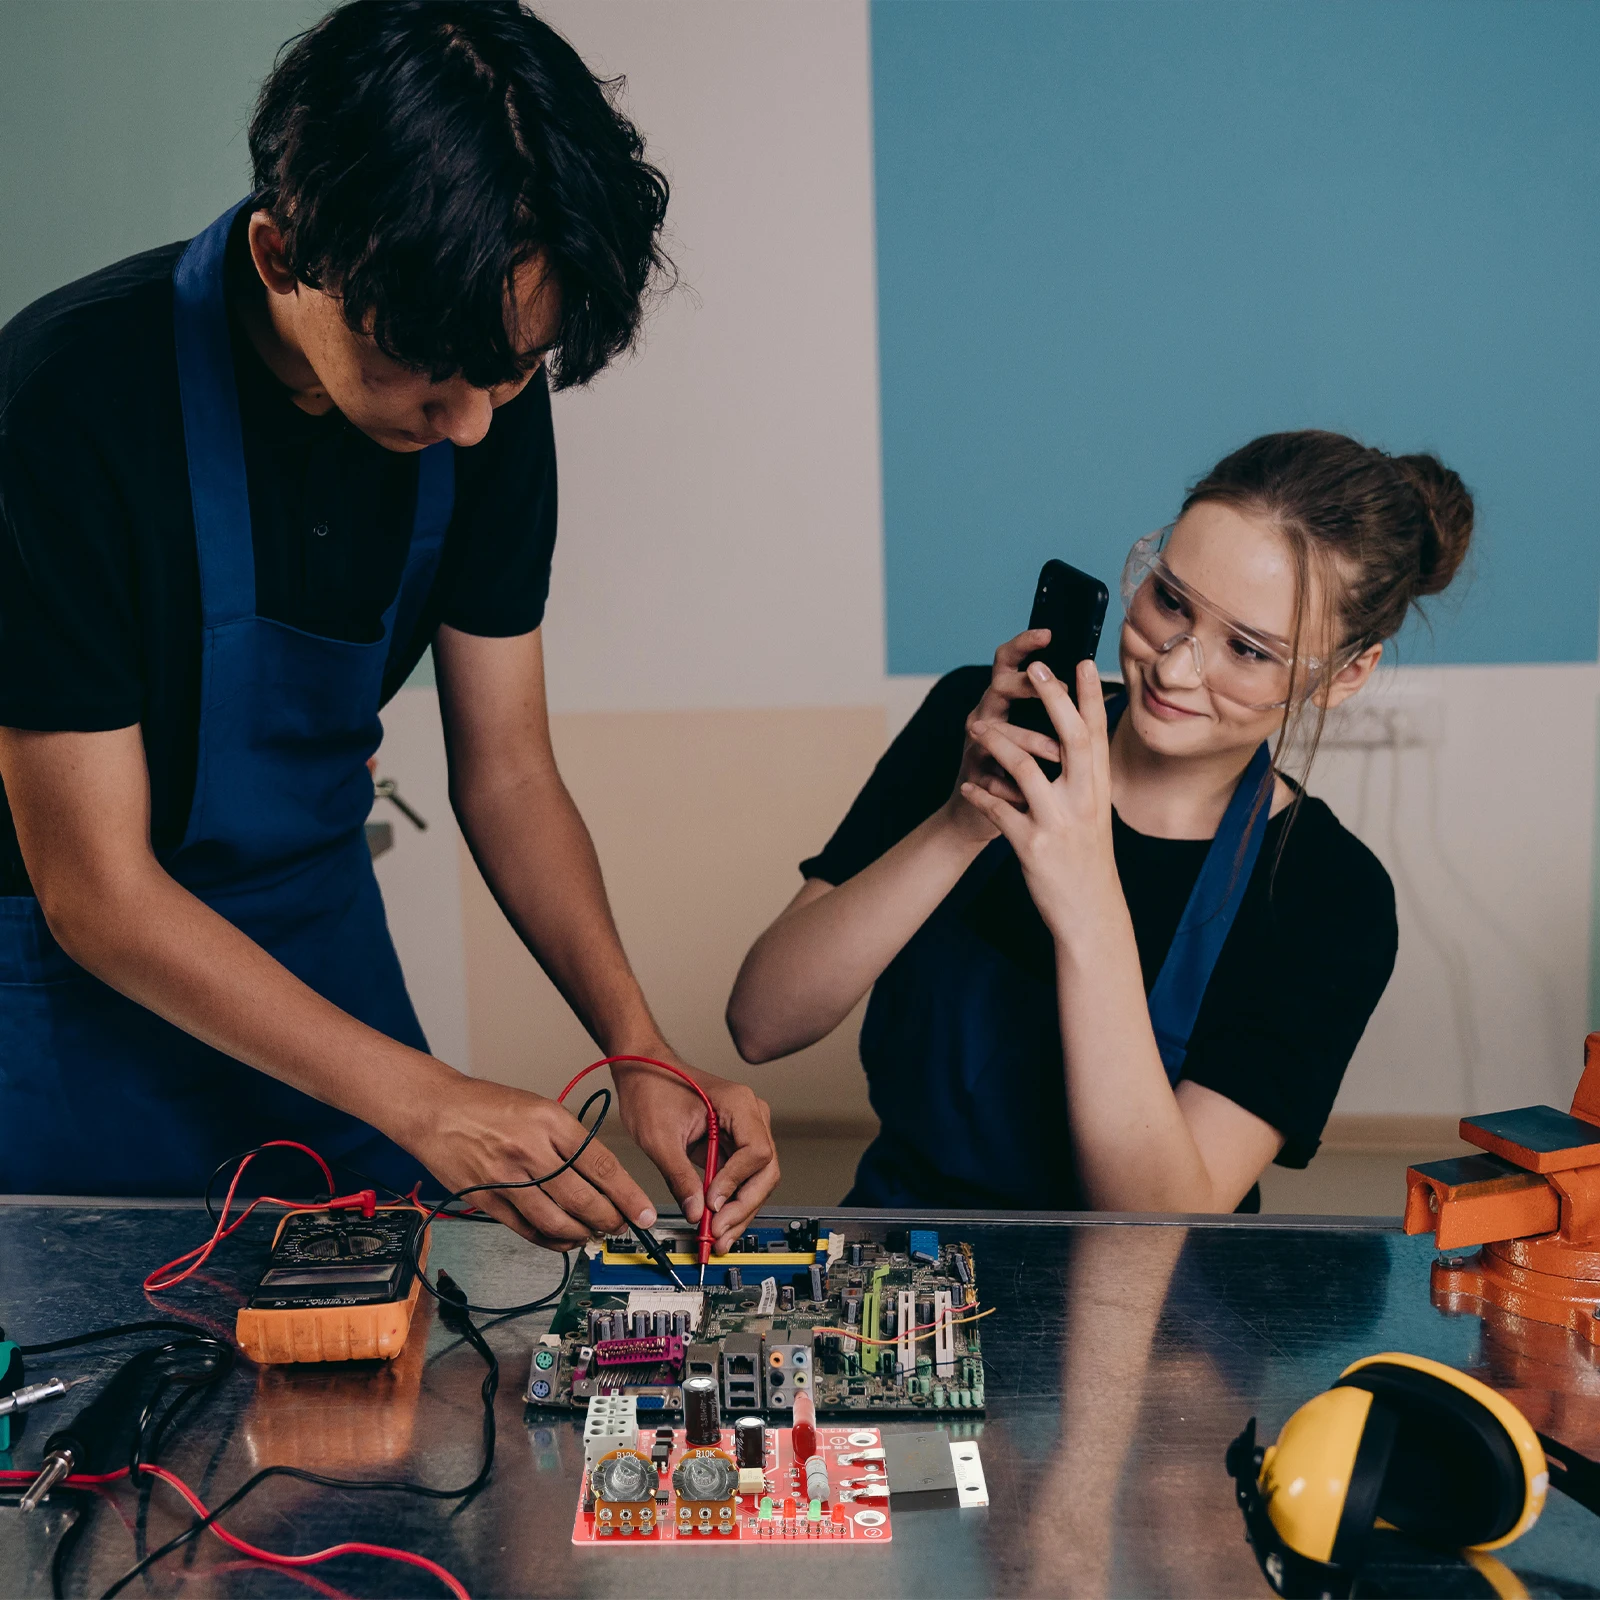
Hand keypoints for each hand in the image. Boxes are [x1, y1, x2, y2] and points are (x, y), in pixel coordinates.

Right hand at [401, 1071, 656, 1250]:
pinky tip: (563, 1239)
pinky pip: (527, 1230)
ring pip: (557, 1221)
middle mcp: (531, 1150)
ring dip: (582, 1234)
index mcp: (551, 1121)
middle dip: (610, 1220)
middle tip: (621, 1226)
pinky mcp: (487, 1200)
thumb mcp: (539, 1107)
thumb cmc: (488, 1105)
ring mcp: (507, 1178)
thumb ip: (568, 1140)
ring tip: (593, 1234)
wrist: (435, 1109)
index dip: (628, 1195)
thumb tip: (600, 1177)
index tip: (644, 1212)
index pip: (601, 1165)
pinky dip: (550, 1240)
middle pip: (583, 1199)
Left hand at [613, 1048, 779, 1253]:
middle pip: (765, 1171)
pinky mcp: (733, 1143)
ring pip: (756, 1180)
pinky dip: (729, 1201)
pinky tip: (717, 1224)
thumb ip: (680, 1177)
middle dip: (743, 1206)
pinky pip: (740, 1178)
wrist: (642, 1068)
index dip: (735, 1183)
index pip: (756, 1152)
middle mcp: (750, 1115)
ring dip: (739, 1210)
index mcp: (738, 1103)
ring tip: (717, 1238)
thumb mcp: (659, 1137)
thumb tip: (697, 1213)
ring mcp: (745, 1130)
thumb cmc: (651, 1087)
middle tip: (718, 1235)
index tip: (712, 1204)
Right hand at [940, 629, 1063, 842]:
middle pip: (999, 683)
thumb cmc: (1021, 769)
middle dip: (1028, 684)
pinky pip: (987, 772)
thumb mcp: (1041, 734)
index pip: (1011, 661)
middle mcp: (987, 713)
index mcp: (1006, 699)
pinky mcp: (970, 774)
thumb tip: (1105, 686)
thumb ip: (1060, 712)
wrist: (982, 812)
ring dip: (1028, 740)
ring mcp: (974, 742)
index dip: (1024, 643)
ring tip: (1056, 753)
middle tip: (1056, 687)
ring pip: (995, 730)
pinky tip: (1026, 793)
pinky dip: (1009, 783)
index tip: (1049, 632)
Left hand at [959, 659, 1120, 941]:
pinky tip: (969, 786)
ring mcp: (1059, 821)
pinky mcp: (1033, 845)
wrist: (1089, 911)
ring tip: (976, 725)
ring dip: (998, 741)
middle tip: (1035, 669)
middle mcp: (1085, 799)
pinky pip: (1000, 810)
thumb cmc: (1087, 856)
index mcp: (1099, 788)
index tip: (1083, 661)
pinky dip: (981, 795)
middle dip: (1053, 699)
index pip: (1097, 733)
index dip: (1091, 695)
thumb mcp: (1096, 813)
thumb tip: (1086, 735)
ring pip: (1026, 769)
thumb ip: (1088, 775)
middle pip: (1071, 738)